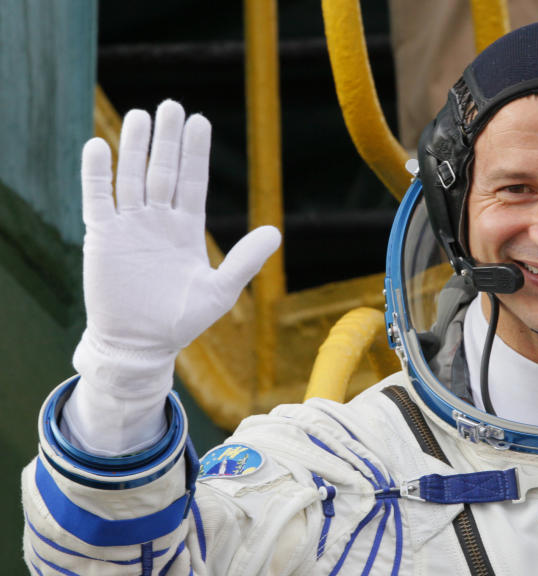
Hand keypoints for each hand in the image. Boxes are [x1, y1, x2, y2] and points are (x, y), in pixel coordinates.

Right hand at [76, 99, 280, 394]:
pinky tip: (98, 147)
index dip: (195, 152)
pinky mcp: (102, 237)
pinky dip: (97, 175)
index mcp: (186, 229)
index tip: (199, 120)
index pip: (192, 181)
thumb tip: (276, 232)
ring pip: (131, 177)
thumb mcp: (220, 290)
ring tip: (139, 116)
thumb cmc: (181, 320)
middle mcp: (158, 221)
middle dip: (166, 140)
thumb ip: (245, 260)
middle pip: (162, 170)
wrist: (141, 344)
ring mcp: (129, 226)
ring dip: (133, 148)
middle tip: (171, 105)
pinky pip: (98, 199)